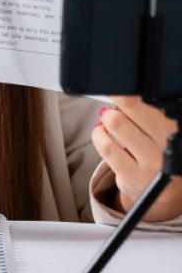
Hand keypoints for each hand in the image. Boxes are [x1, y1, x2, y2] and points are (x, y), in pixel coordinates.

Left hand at [92, 96, 181, 221]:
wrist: (164, 190)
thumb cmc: (160, 150)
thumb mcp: (162, 127)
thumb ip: (149, 109)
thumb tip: (120, 87)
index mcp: (177, 126)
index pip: (154, 97)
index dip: (131, 88)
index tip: (122, 82)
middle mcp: (171, 142)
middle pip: (133, 104)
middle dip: (119, 99)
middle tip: (116, 102)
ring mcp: (154, 162)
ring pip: (117, 123)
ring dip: (107, 118)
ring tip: (109, 121)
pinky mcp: (134, 176)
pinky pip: (106, 146)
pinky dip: (98, 135)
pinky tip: (102, 134)